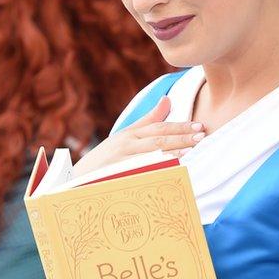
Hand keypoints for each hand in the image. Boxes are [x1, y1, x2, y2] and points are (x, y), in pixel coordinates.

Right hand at [72, 97, 204, 177]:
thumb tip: (168, 99)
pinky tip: (169, 171)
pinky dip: (154, 171)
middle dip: (180, 137)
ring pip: (148, 156)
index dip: (179, 127)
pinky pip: (138, 174)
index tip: (198, 126)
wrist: (77, 180)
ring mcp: (120, 161)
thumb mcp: (126, 136)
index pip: (158, 128)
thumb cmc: (106, 158)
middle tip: (201, 136)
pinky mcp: (116, 176)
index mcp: (129, 135)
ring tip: (190, 151)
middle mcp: (125, 145)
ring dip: (171, 153)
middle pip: (156, 140)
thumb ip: (148, 119)